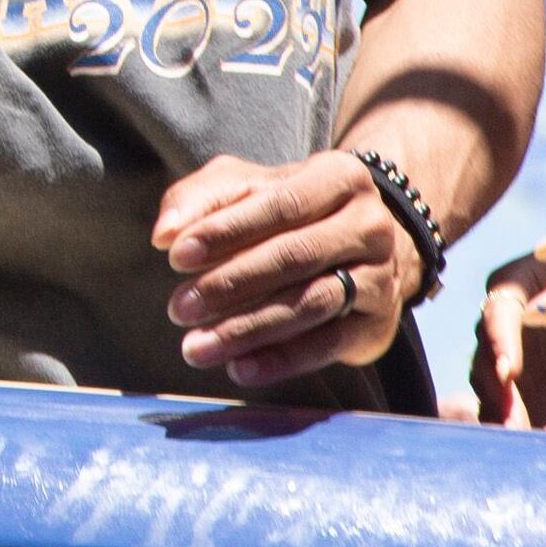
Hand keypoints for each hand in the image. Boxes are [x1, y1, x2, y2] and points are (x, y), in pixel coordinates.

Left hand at [154, 148, 411, 387]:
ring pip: (310, 304)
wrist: (359, 243)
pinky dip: (281, 359)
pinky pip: (328, 345)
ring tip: (197, 346)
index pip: (280, 204)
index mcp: (340, 178)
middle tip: (179, 308)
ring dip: (248, 329)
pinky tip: (239, 368)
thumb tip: (165, 233)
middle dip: (231, 284)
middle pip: (295, 257)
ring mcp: (380, 278)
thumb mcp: (243, 185)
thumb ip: (198, 199)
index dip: (226, 230)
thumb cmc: (286, 208)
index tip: (176, 256)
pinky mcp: (377, 325)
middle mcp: (369, 227)